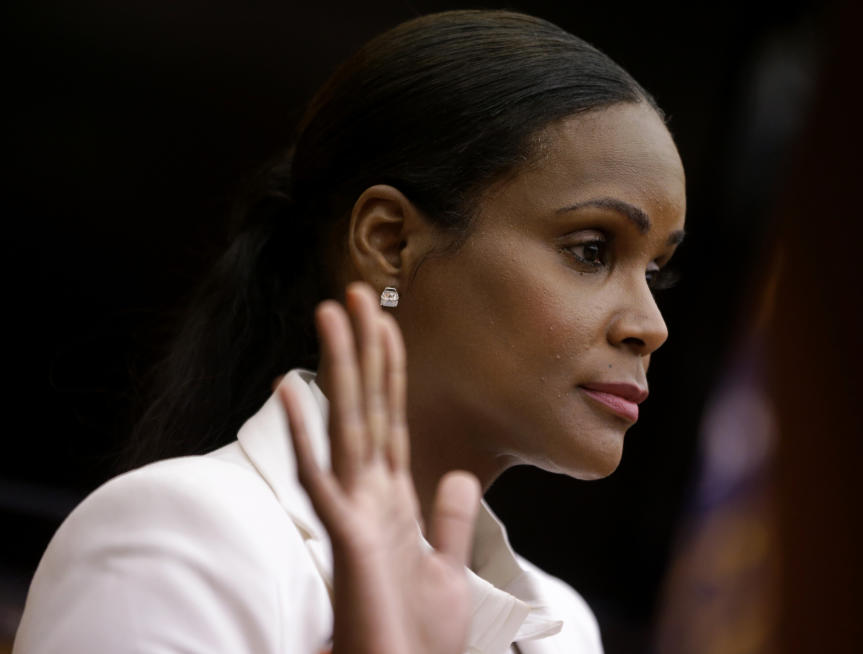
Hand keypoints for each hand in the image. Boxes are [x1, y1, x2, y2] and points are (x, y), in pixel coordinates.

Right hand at [279, 282, 480, 653]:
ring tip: (332, 312)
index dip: (391, 369)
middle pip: (367, 406)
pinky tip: (292, 387)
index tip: (389, 322)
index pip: (393, 418)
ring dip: (339, 367)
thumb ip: (451, 520)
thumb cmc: (416, 637)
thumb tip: (460, 475)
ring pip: (346, 423)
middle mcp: (369, 495)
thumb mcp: (447, 569)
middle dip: (364, 348)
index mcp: (392, 499)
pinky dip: (305, 432)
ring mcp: (353, 511)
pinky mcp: (344, 536)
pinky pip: (320, 475)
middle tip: (358, 289)